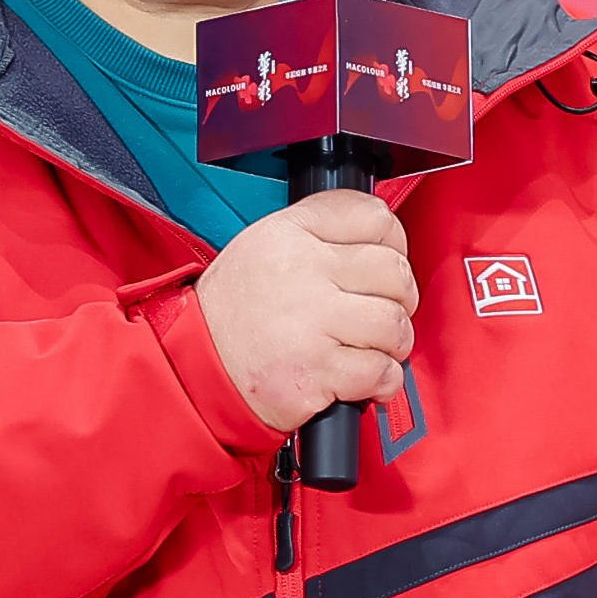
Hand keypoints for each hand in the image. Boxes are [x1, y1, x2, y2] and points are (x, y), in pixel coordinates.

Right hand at [195, 191, 416, 433]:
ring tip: (372, 349)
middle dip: (400, 298)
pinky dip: (383, 381)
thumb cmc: (232, 315)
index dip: (394, 243)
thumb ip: (318, 235)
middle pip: (393, 272)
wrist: (195, 368)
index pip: (373, 217)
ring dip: (394, 343)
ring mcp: (311, 323)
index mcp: (289, 234)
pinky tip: (364, 379)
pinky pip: (381, 371)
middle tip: (383, 313)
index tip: (387, 264)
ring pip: (393, 323)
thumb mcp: (263, 247)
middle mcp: (303, 272)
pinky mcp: (318, 372)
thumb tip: (381, 243)